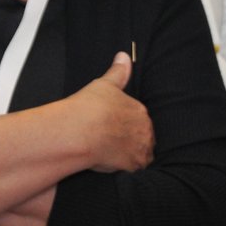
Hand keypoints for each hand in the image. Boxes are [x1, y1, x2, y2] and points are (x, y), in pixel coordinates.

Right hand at [68, 52, 153, 172]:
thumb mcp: (104, 84)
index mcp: (140, 110)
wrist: (80, 133)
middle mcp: (145, 130)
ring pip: (142, 153)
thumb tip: (123, 56)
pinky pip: (135, 169)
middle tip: (113, 142)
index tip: (115, 127)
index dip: (127, 123)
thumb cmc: (89, 108)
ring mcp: (141, 148)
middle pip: (144, 136)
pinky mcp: (133, 166)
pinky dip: (126, 168)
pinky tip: (113, 164)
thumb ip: (117, 72)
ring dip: (132, 154)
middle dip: (132, 139)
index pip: (140, 118)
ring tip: (113, 154)